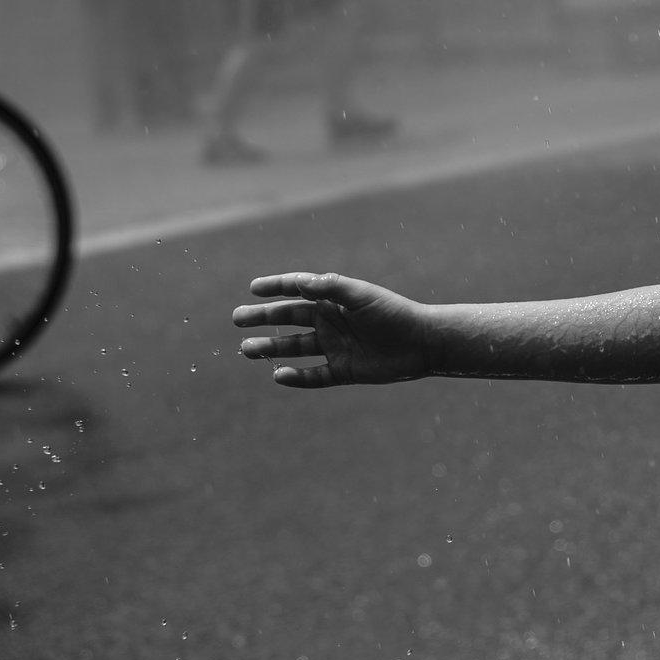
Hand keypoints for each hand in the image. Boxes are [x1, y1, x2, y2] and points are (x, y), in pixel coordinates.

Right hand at [233, 272, 433, 387]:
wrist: (423, 343)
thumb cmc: (393, 313)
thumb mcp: (361, 295)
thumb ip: (330, 287)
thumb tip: (299, 282)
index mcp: (333, 300)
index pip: (298, 290)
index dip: (275, 287)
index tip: (253, 288)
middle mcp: (331, 322)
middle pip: (288, 319)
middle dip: (262, 318)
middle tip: (237, 318)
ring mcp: (335, 347)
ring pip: (295, 348)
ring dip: (270, 347)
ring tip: (246, 349)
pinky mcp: (344, 370)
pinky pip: (314, 376)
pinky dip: (296, 377)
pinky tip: (278, 375)